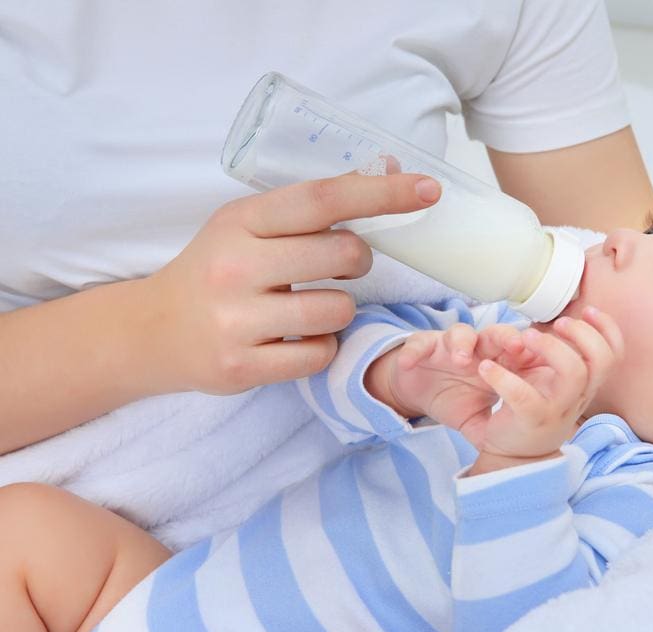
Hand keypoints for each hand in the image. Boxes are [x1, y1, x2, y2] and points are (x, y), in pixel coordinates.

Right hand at [141, 173, 440, 394]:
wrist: (153, 332)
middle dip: (358, 261)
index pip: (322, 199)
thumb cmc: (216, 271)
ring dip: (340, 310)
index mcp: (240, 221)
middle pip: (343, 255)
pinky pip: (320, 353)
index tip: (428, 189)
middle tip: (342, 266)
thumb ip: (306, 209)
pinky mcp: (242, 366)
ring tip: (308, 307)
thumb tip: (385, 172)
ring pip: (338, 310)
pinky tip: (294, 337)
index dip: (381, 193)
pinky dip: (321, 345)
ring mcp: (236, 320)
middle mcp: (235, 266)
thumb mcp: (246, 226)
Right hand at [383, 323, 525, 442]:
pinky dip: (414, 352)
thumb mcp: (476, 419)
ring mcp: (451, 346)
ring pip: (461, 333)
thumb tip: (514, 456)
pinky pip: (419, 343)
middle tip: (516, 348)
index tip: (544, 364)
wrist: (420, 392)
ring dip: (462, 343)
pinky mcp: (424, 346)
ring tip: (461, 360)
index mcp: (496, 365)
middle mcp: (477, 350)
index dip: (531, 355)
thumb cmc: (454, 400)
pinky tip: (410, 363)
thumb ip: (492, 427)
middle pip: (497, 334)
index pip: (519, 354)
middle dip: (507, 338)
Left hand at [469, 307, 623, 472]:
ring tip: (525, 336)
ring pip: (573, 374)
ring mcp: (557, 411)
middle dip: (582, 335)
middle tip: (557, 323)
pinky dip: (503, 378)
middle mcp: (577, 397)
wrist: (513, 458)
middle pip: (600, 362)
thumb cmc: (533, 411)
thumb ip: (566, 360)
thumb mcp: (555, 386)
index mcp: (584, 385)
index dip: (608, 329)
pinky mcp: (531, 421)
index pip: (613, 355)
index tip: (589, 310)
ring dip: (552, 347)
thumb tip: (568, 322)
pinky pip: (524, 397)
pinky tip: (486, 368)